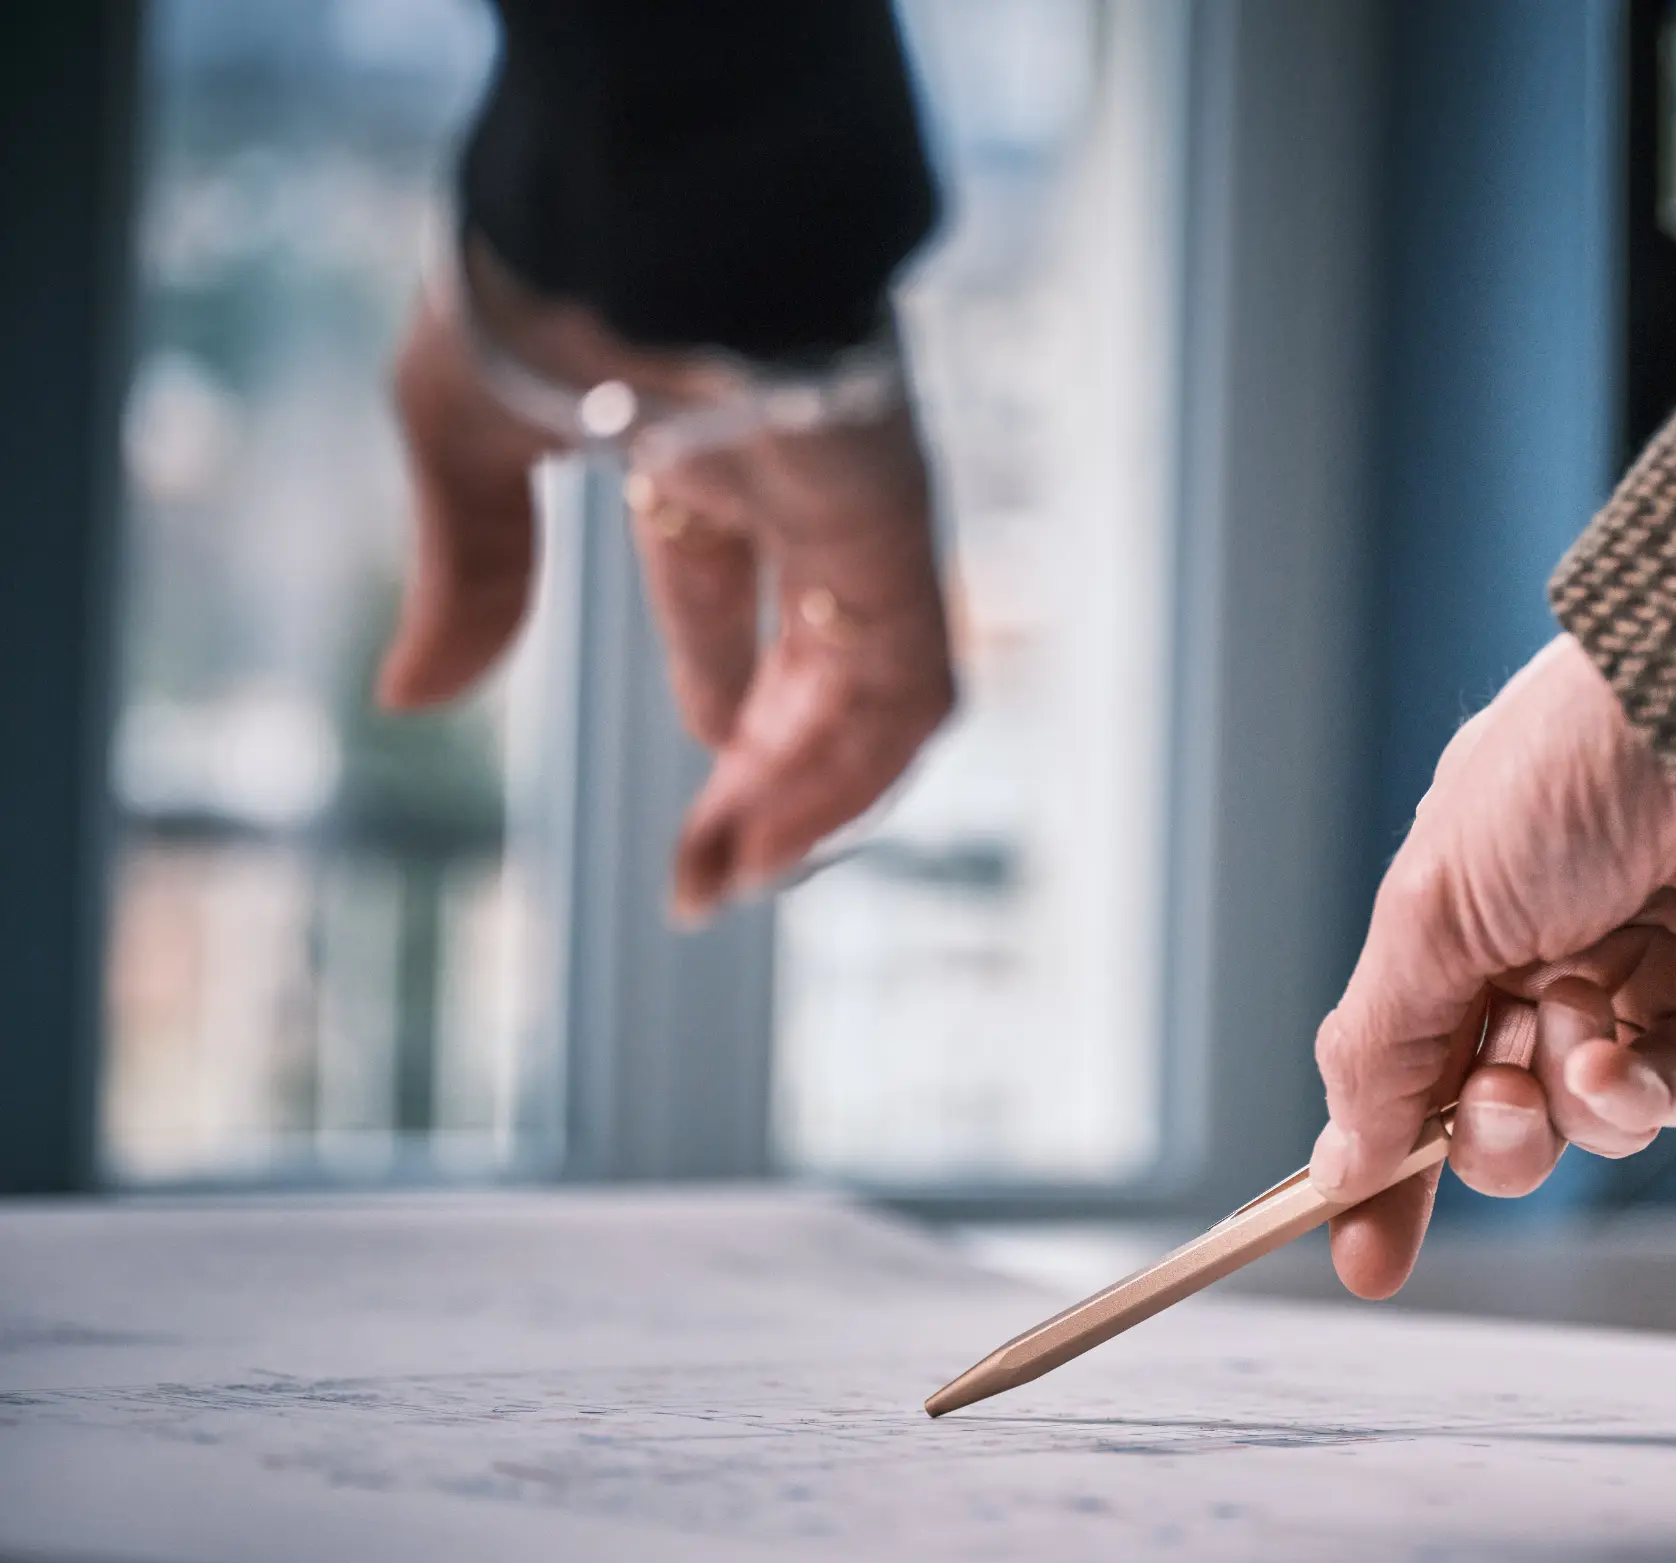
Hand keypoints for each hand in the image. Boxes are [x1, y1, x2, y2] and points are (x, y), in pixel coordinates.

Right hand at [379, 243, 953, 921]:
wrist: (631, 218)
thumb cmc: (543, 284)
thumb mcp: (463, 440)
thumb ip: (468, 568)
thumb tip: (414, 696)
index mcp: (694, 450)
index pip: (727, 598)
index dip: (716, 704)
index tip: (697, 817)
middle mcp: (791, 487)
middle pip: (810, 664)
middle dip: (764, 781)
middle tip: (708, 876)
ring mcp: (857, 509)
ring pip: (870, 692)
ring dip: (809, 800)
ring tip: (731, 879)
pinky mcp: (902, 532)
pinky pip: (909, 684)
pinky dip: (855, 774)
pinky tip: (780, 836)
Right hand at [1311, 636, 1675, 1296]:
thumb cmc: (1572, 766)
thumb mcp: (1431, 907)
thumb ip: (1379, 1046)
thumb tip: (1336, 1163)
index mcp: (1463, 912)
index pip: (1407, 1063)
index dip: (1381, 1162)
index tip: (1360, 1251)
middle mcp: (1550, 950)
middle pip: (1492, 1110)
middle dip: (1483, 1134)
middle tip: (1493, 1104)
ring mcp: (1643, 980)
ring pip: (1579, 1121)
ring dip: (1562, 1106)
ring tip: (1576, 1037)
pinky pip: (1666, 1101)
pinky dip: (1631, 1103)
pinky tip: (1617, 1063)